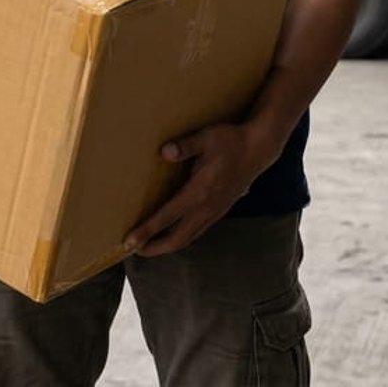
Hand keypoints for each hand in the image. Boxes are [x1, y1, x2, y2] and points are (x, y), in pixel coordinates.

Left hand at [123, 122, 275, 257]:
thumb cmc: (230, 142)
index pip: (167, 217)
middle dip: (154, 247)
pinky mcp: (220, 210)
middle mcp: (207, 207)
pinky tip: (174, 235)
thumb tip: (164, 152)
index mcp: (199, 192)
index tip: (129, 241)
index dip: (146, 230)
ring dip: (168, 245)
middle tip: (133, 250)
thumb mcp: (206, 138)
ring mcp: (215, 211)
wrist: (257, 150)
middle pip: (177, 238)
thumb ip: (185, 145)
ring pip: (188, 237)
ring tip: (149, 247)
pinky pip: (198, 231)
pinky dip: (182, 238)